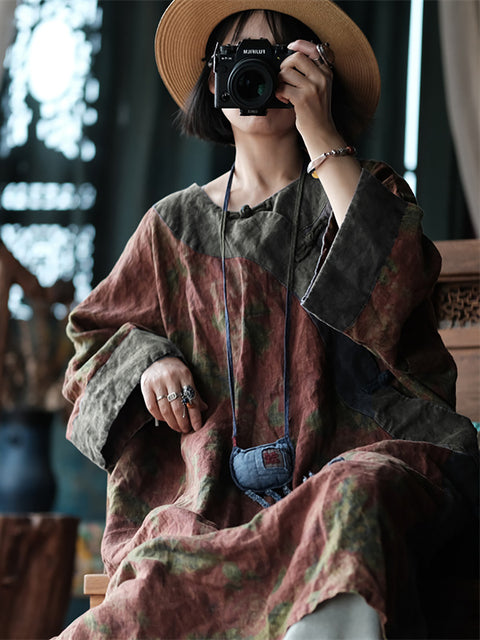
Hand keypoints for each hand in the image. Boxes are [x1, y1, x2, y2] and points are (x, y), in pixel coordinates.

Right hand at [140, 357, 207, 433]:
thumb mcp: (187, 377)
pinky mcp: (146, 386)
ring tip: (177, 428)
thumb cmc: (175, 371)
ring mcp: (157, 382)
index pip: (191, 399)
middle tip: (186, 430)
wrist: (157, 358)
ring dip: (172, 422)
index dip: (195, 415)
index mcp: (184, 375)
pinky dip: (159, 416)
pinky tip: (165, 420)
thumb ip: (194, 393)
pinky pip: (152, 407)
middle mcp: (171, 378)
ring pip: (165, 409)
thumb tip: (203, 409)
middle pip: (178, 406)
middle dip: (183, 422)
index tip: (197, 427)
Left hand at [277, 39, 343, 156]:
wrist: (322, 132)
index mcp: (327, 73)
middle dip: (284, 65)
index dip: (300, 44)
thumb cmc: (318, 111)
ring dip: (280, 80)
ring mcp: (312, 88)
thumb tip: (294, 57)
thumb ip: (313, 73)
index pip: (315, 49)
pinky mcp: (302, 99)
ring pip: (287, 72)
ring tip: (283, 90)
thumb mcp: (321, 88)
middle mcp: (321, 78)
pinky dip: (278, 92)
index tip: (290, 46)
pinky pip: (282, 87)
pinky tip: (283, 98)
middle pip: (297, 57)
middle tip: (283, 76)